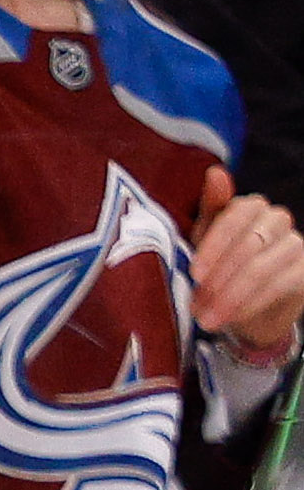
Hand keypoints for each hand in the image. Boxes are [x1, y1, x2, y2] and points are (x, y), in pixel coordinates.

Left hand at [190, 169, 303, 370]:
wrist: (247, 307)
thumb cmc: (221, 266)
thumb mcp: (206, 239)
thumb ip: (211, 207)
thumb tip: (216, 172)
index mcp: (252, 207)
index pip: (236, 215)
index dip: (215, 246)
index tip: (195, 273)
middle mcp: (278, 220)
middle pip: (250, 243)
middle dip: (220, 277)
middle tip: (198, 304)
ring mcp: (296, 243)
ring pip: (264, 267)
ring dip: (232, 296)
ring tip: (208, 318)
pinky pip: (281, 285)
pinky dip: (252, 303)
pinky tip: (233, 317)